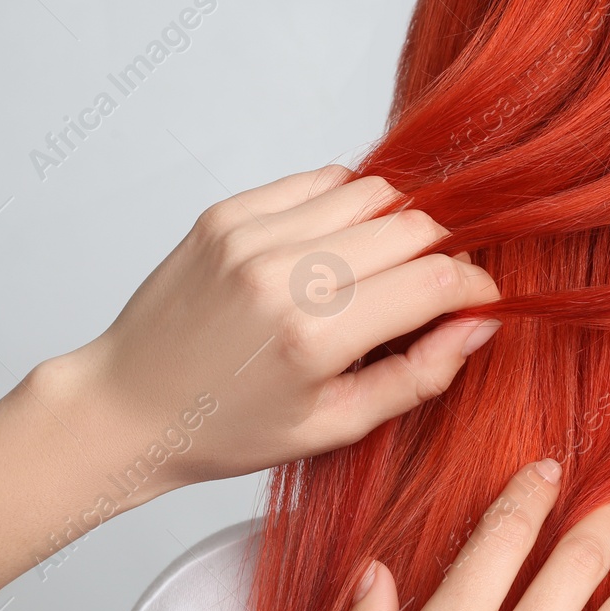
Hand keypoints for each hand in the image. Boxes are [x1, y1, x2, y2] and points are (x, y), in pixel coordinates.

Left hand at [33, 164, 501, 497]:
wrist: (128, 404)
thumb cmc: (226, 429)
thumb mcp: (334, 426)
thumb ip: (417, 377)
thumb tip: (479, 325)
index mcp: (314, 337)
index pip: (434, 281)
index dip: (476, 289)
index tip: (480, 303)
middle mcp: (283, 273)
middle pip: (412, 226)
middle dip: (443, 255)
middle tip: (436, 291)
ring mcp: (250, 234)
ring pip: (372, 192)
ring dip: (398, 225)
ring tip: (385, 270)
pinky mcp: (228, 212)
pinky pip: (320, 181)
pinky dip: (348, 206)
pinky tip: (341, 247)